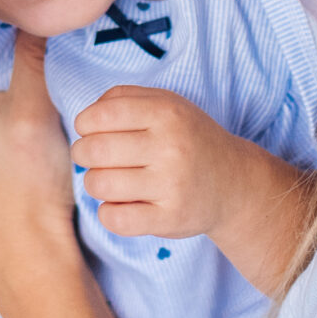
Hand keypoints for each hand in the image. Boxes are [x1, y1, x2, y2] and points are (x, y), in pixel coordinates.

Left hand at [72, 86, 267, 240]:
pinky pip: (116, 219)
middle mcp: (170, 147)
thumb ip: (123, 98)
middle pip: (95, 150)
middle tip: (93, 157)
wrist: (233, 183)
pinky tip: (119, 205)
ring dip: (94, 183)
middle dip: (83, 154)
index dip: (84, 124)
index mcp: (166, 113)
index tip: (90, 132)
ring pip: (100, 184)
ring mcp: (172, 185)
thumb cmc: (188, 139)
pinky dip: (108, 213)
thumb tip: (85, 118)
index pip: (100, 115)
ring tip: (109, 180)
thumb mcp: (166, 104)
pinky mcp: (170, 219)